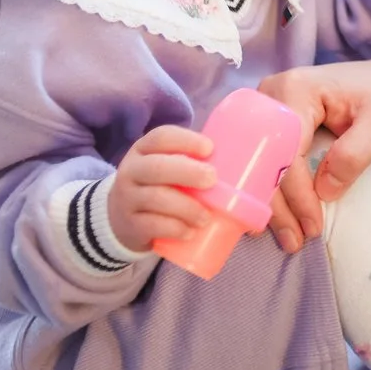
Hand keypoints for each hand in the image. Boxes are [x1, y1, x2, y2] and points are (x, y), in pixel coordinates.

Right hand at [103, 125, 215, 252]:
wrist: (118, 218)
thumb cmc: (158, 186)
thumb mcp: (165, 168)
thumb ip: (193, 163)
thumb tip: (251, 171)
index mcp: (144, 150)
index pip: (160, 137)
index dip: (185, 140)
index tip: (210, 148)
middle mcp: (131, 171)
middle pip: (157, 167)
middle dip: (188, 172)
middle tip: (212, 179)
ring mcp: (127, 199)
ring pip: (156, 198)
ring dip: (187, 208)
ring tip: (206, 217)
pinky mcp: (130, 225)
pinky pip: (151, 225)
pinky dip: (174, 229)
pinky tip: (190, 232)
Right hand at [258, 47, 370, 248]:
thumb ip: (354, 153)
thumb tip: (323, 191)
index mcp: (295, 89)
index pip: (286, 150)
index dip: (297, 193)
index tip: (312, 226)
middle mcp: (272, 96)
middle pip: (264, 160)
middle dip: (277, 206)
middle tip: (296, 242)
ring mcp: (270, 110)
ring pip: (260, 166)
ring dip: (273, 205)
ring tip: (291, 238)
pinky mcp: (275, 126)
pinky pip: (268, 163)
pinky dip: (275, 192)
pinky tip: (284, 219)